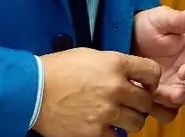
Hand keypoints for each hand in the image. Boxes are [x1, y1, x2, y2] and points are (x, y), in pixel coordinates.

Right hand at [34, 48, 161, 136]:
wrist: (32, 90)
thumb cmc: (58, 69)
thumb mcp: (90, 55)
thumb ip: (114, 66)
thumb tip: (131, 77)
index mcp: (115, 64)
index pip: (152, 72)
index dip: (151, 80)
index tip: (144, 84)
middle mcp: (115, 87)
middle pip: (146, 100)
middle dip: (140, 102)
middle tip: (130, 103)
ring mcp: (106, 112)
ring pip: (137, 122)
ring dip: (130, 120)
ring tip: (117, 116)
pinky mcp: (95, 132)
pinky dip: (113, 133)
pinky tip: (103, 126)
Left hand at [132, 7, 184, 122]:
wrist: (125, 40)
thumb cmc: (147, 26)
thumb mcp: (159, 19)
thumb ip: (174, 20)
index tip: (184, 72)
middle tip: (175, 94)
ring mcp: (179, 87)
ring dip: (176, 103)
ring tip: (156, 96)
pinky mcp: (164, 99)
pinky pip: (169, 111)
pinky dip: (160, 110)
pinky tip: (146, 102)